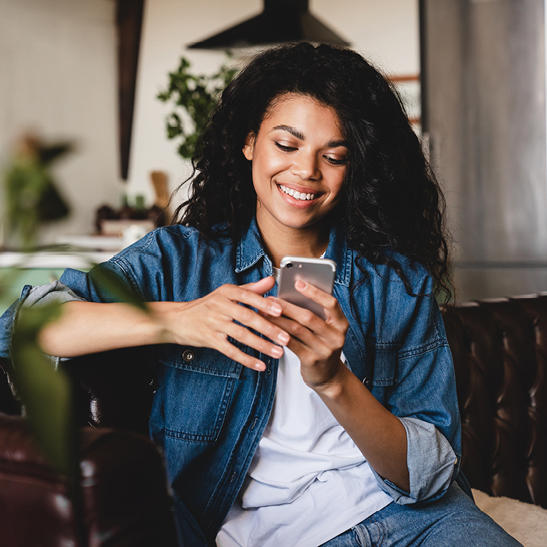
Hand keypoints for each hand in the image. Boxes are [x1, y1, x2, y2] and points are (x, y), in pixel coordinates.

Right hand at [153, 276, 289, 370]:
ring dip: (261, 345)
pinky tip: (259, 365)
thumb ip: (251, 288)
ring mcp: (213, 323)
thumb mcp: (227, 293)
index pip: (248, 296)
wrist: (177, 319)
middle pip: (247, 317)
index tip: (280, 311)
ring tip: (277, 352)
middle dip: (268, 328)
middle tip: (285, 337)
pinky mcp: (209, 339)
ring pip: (241, 335)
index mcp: (226, 292)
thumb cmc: (207, 306)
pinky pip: (230, 351)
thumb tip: (271, 280)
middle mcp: (219, 306)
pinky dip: (246, 359)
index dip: (264, 304)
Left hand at [266, 280, 348, 389]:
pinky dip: (278, 334)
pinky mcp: (311, 360)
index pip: (331, 303)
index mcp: (341, 324)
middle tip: (270, 299)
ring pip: (297, 329)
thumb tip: (291, 294)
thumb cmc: (323, 344)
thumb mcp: (327, 329)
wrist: (328, 375)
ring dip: (278, 319)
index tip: (298, 283)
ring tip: (264, 312)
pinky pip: (291, 343)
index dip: (315, 292)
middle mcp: (335, 336)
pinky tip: (268, 328)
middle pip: (309, 316)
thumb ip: (316, 313)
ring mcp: (324, 350)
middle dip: (287, 306)